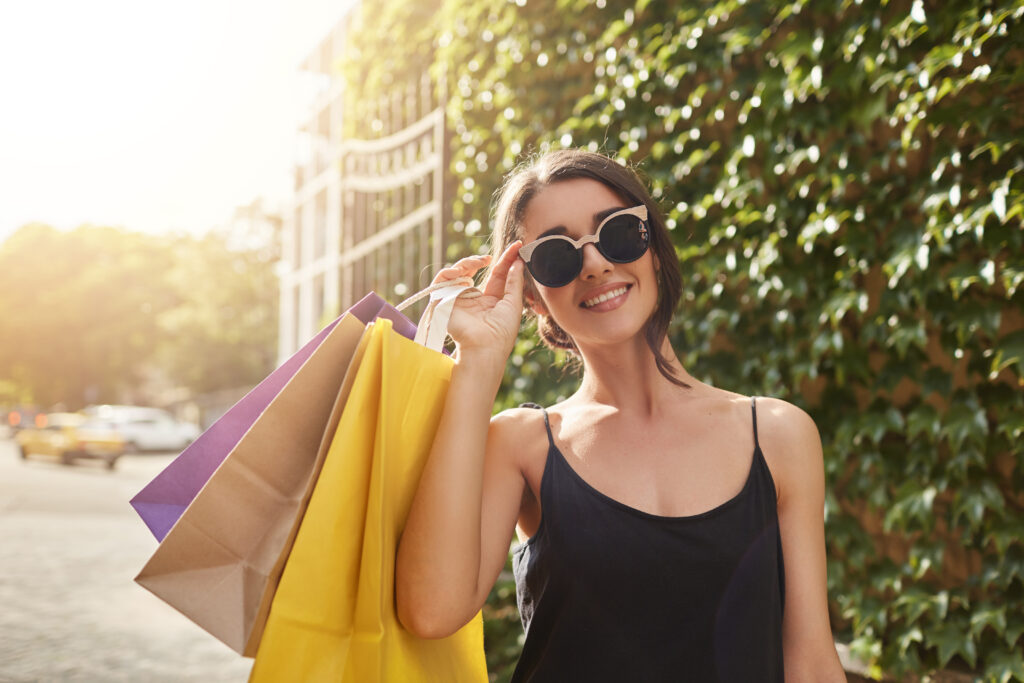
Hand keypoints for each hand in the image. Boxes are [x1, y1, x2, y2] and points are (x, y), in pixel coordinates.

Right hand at [431, 241, 523, 360]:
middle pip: (475, 270)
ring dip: (468, 262)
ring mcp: (458, 299)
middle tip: (493, 255)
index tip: (517, 245)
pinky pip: (442, 280)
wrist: (485, 346)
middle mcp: (473, 299)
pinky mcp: (443, 301)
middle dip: (483, 259)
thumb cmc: (502, 331)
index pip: (497, 274)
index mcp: (490, 301)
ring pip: (457, 271)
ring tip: (480, 262)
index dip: (506, 259)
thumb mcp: (513, 303)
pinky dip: (450, 271)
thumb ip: (514, 281)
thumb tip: (517, 262)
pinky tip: (462, 271)